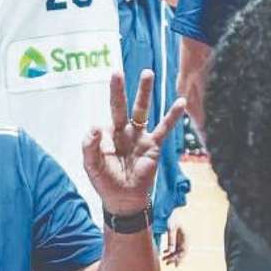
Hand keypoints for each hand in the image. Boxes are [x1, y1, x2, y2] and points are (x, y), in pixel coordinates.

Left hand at [83, 70, 187, 214]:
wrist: (124, 199)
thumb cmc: (106, 182)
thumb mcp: (92, 165)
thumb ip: (89, 146)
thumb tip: (94, 125)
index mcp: (106, 135)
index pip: (101, 124)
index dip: (99, 130)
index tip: (98, 133)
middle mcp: (123, 131)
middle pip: (121, 106)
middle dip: (119, 89)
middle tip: (117, 71)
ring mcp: (139, 136)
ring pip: (142, 110)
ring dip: (144, 92)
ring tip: (147, 73)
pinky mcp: (153, 145)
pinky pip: (164, 128)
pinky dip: (172, 116)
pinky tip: (180, 102)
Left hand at [162, 215, 186, 266]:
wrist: (171, 210)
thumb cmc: (171, 218)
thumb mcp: (170, 229)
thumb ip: (171, 240)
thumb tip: (171, 251)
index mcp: (186, 236)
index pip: (184, 251)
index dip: (179, 258)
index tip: (173, 263)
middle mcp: (185, 238)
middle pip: (181, 252)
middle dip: (174, 258)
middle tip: (167, 263)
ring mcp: (181, 238)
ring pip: (177, 250)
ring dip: (171, 255)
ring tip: (164, 259)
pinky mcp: (177, 237)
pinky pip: (175, 246)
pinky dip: (170, 250)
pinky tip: (164, 252)